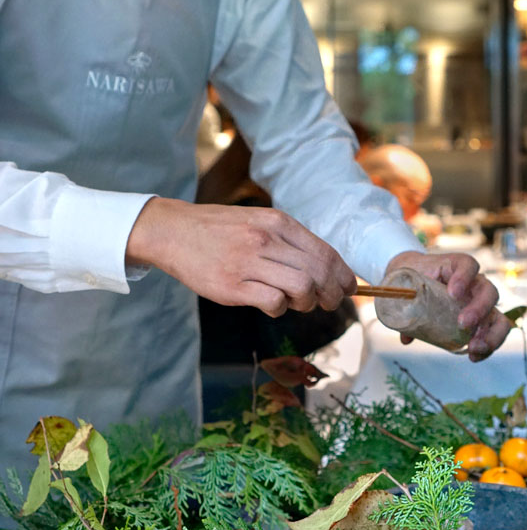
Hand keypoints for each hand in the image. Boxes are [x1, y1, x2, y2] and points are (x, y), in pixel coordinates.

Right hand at [126, 198, 355, 316]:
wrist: (174, 232)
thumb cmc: (220, 230)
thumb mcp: (259, 221)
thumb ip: (289, 240)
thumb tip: (324, 267)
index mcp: (277, 222)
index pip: (325, 252)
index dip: (343, 274)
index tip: (349, 288)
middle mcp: (266, 239)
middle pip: (319, 271)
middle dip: (332, 293)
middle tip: (329, 302)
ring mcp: (248, 262)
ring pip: (302, 286)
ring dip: (308, 302)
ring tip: (299, 303)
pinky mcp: (231, 286)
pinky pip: (273, 302)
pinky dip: (280, 308)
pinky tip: (272, 304)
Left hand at [384, 250, 510, 361]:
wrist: (416, 278)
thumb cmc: (414, 278)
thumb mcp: (407, 285)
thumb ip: (406, 307)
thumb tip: (406, 338)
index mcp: (456, 266)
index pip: (468, 265)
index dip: (464, 277)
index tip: (452, 293)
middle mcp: (474, 283)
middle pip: (488, 291)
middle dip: (479, 309)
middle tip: (463, 324)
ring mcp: (480, 302)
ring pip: (498, 315)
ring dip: (490, 334)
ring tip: (474, 348)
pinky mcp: (482, 320)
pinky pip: (493, 332)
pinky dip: (487, 346)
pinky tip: (473, 356)